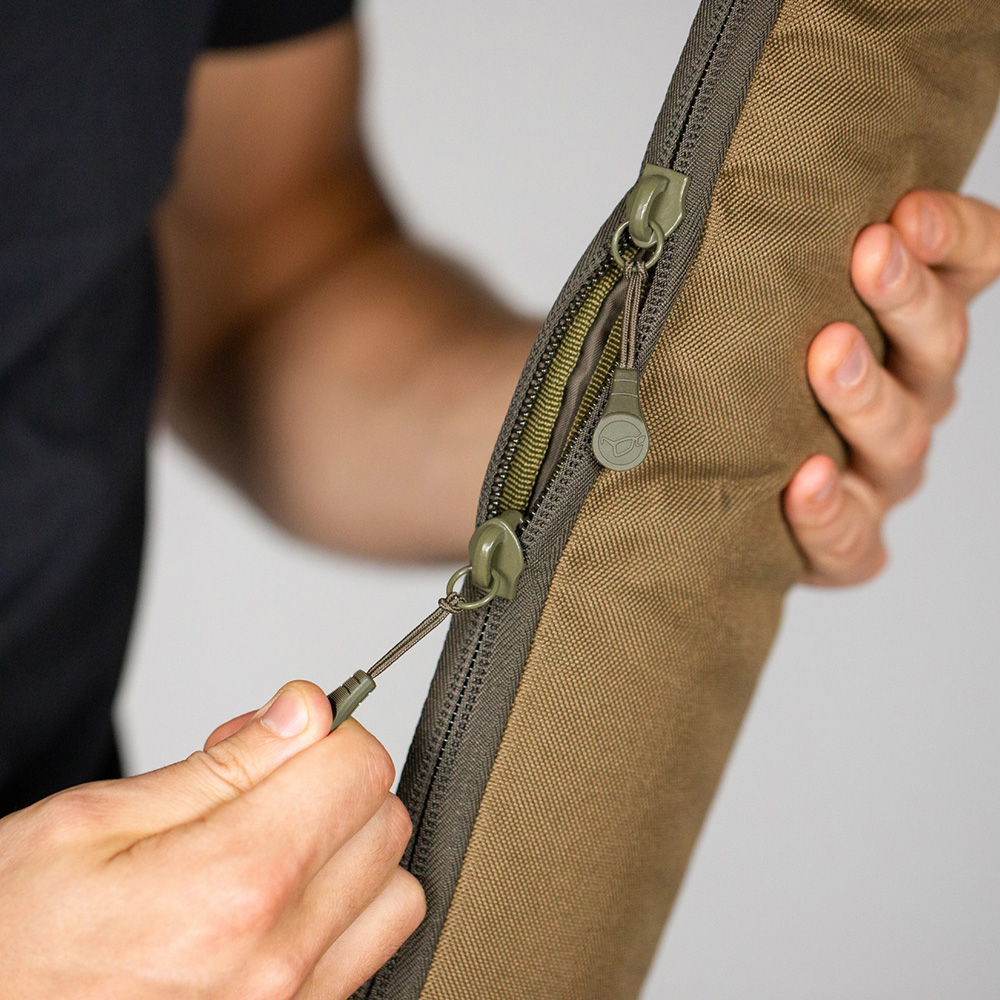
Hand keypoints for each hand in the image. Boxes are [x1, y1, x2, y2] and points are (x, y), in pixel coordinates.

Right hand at [0, 682, 423, 998]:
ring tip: (277, 840)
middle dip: (334, 779)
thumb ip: (222, 766)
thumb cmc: (15, 939)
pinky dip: (348, 908)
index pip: (359, 768)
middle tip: (263, 783)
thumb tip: (307, 710)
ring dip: (351, 847)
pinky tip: (286, 896)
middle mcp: (277, 956)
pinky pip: (370, 950)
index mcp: (232, 886)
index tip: (286, 731)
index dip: (326, 730)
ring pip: (393, 888)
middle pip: (384, 819)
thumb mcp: (92, 821)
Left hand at [784, 190, 999, 585]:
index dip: (956, 237)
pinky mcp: (848, 545)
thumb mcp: (770, 309)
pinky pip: (854, 539)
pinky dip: (831, 512)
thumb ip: (784, 263)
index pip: (967, 271)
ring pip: (899, 436)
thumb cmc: (752, 381)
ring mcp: (881, 476)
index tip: (908, 209)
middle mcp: (909, 400)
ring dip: (865, 393)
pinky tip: (805, 480)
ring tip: (826, 354)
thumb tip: (748, 190)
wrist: (728, 500)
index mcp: (909, 334)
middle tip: (871, 255)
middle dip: (907, 298)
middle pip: (937, 347)